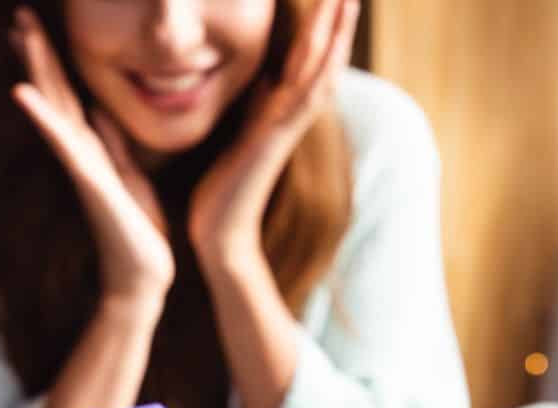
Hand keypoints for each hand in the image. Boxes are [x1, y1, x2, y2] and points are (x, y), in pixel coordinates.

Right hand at [10, 7, 173, 312]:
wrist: (144, 278)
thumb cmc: (138, 230)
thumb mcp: (130, 175)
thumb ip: (113, 144)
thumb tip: (99, 111)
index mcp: (93, 148)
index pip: (68, 95)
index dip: (52, 60)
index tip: (33, 25)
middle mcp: (80, 153)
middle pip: (54, 93)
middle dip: (37, 52)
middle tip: (17, 14)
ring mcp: (81, 166)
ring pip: (54, 108)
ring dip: (36, 70)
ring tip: (19, 34)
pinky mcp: (89, 182)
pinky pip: (64, 143)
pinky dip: (42, 116)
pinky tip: (22, 91)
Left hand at [188, 0, 359, 267]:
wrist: (221, 236)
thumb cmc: (224, 189)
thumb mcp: (240, 134)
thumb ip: (257, 107)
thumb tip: (265, 82)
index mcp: (282, 108)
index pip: (308, 56)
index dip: (322, 24)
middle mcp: (292, 113)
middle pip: (324, 54)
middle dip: (337, 17)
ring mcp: (288, 124)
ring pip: (321, 67)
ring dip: (336, 31)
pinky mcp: (276, 136)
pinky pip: (304, 94)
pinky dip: (318, 67)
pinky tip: (329, 43)